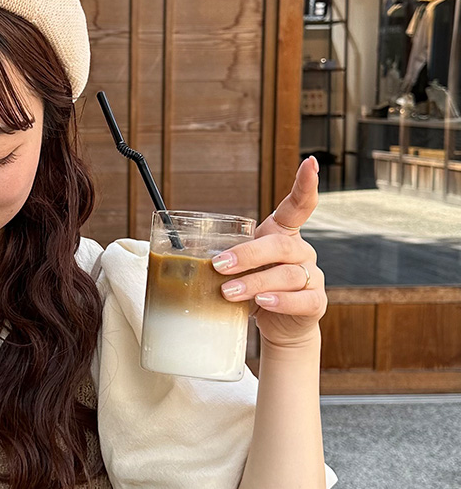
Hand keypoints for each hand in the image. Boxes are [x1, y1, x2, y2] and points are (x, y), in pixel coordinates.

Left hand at [211, 156, 327, 348]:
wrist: (278, 326)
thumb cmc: (254, 290)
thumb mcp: (238, 269)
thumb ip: (220, 256)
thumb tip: (174, 251)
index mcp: (282, 236)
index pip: (299, 206)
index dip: (305, 184)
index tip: (309, 162)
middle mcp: (301, 252)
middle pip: (280, 246)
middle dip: (247, 254)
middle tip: (219, 265)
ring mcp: (311, 277)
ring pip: (287, 274)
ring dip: (254, 282)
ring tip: (228, 293)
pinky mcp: (314, 302)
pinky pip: (302, 299)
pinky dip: (280, 301)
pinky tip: (263, 303)